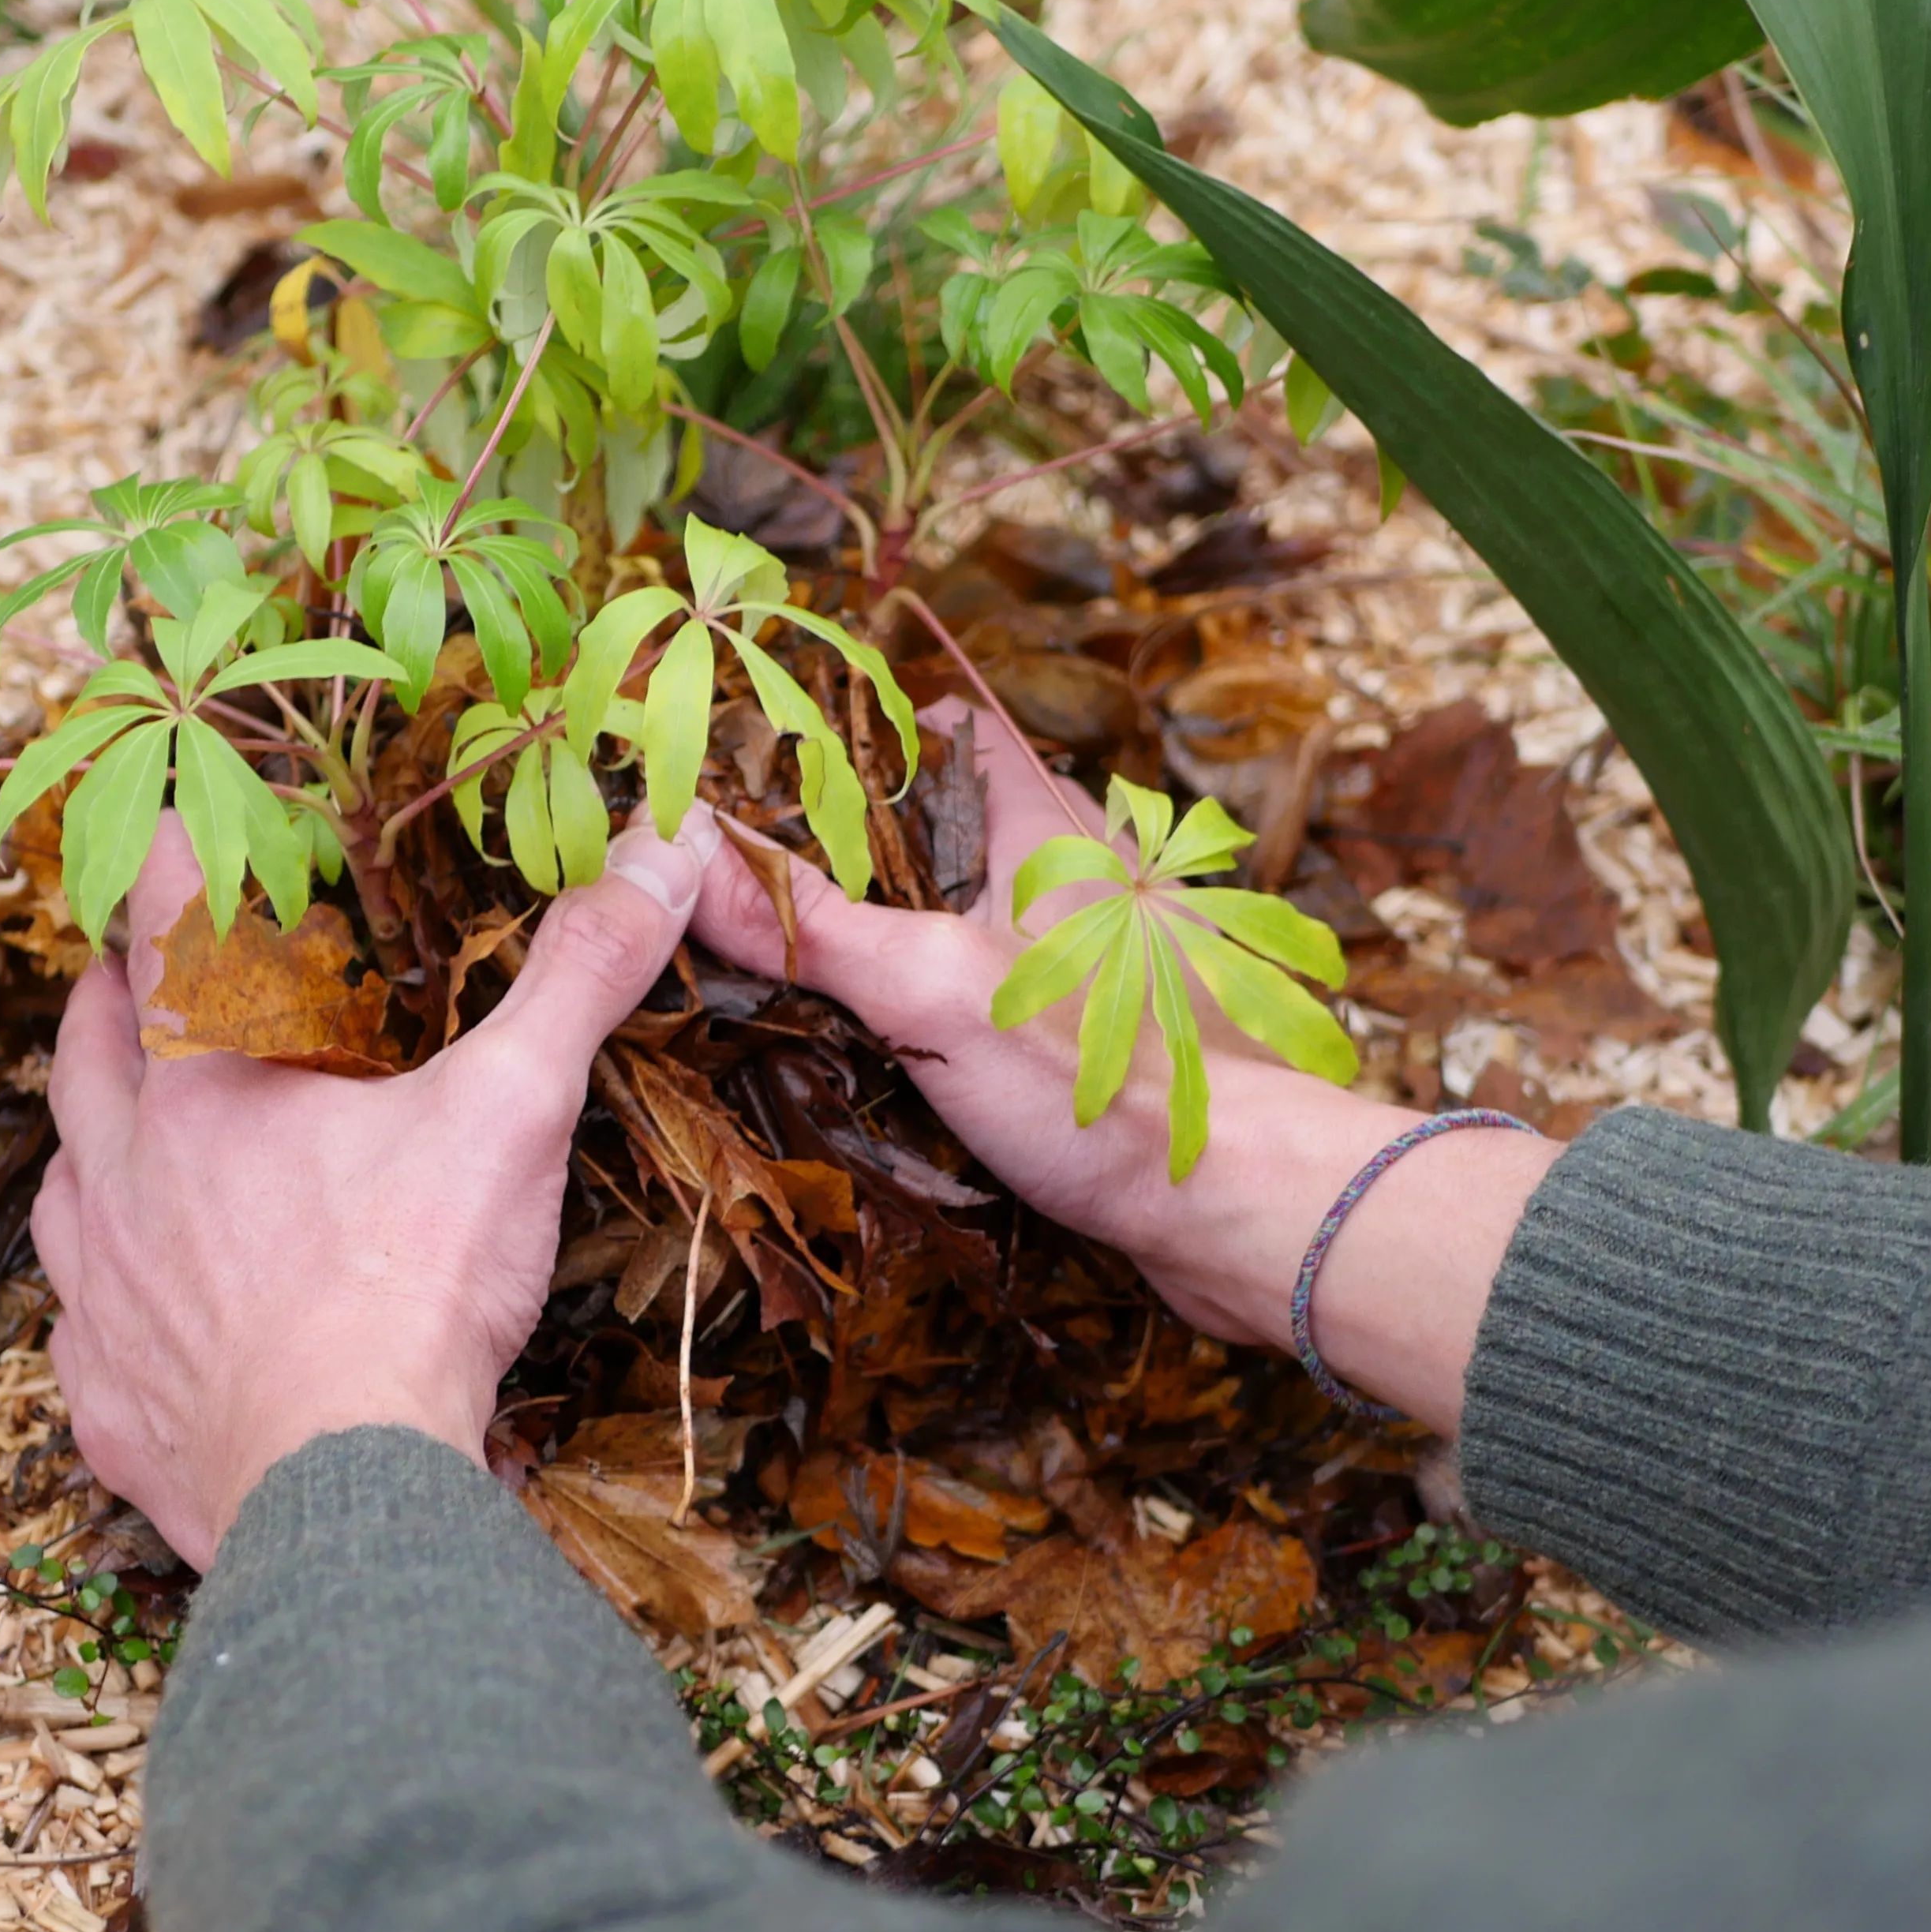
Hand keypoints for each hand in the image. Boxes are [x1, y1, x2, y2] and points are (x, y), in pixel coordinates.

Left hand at [31, 809, 712, 1564]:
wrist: (343, 1487)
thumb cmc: (411, 1288)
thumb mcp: (509, 1112)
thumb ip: (575, 980)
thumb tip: (656, 858)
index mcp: (201, 1088)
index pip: (163, 931)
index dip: (169, 866)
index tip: (172, 827)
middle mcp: (124, 1178)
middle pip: (84, 1054)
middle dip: (108, 1002)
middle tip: (132, 975)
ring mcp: (103, 1297)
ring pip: (66, 1190)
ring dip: (91, 1151)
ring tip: (125, 1137)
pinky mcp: (110, 1402)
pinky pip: (83, 1335)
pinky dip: (108, 1307)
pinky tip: (145, 1315)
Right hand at [684, 701, 1557, 1430]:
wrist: (1242, 1204)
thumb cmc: (1103, 1081)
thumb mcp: (929, 992)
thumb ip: (812, 922)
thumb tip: (688, 847)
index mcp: (1047, 825)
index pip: (955, 727)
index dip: (871, 735)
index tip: (781, 773)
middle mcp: (1081, 871)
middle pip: (956, 823)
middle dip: (865, 852)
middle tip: (767, 894)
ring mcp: (1100, 954)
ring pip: (982, 912)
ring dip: (907, 937)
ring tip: (812, 979)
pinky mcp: (1109, 1032)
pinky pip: (1011, 989)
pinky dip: (953, 1004)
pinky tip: (898, 1056)